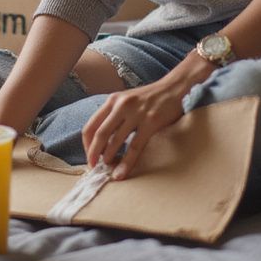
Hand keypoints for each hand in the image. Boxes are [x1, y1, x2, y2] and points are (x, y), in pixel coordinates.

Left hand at [81, 53, 214, 179]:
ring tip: (108, 169)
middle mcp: (121, 105)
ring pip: (115, 141)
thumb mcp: (126, 101)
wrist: (173, 88)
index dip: (87, 144)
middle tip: (93, 167)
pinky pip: (134, 147)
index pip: (91, 125)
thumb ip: (114, 115)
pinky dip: (126, 162)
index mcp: (112, 100)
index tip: (89, 157)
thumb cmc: (149, 98)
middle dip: (93, 154)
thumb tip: (102, 141)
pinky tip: (121, 173)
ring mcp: (136, 113)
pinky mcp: (150, 122)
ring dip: (109, 159)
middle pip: (100, 134)